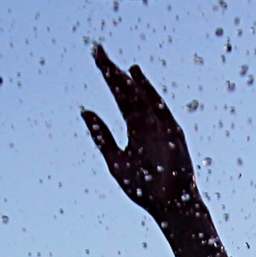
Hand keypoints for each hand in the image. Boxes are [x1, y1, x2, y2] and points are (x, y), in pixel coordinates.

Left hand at [79, 43, 228, 256]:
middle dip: (113, 72)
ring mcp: (159, 125)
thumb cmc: (142, 187)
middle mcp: (146, 122)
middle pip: (128, 91)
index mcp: (134, 128)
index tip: (97, 56)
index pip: (120, 96)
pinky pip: (157, 107)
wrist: (167, 205)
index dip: (109, 76)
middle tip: (98, 51)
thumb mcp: (115, 160)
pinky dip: (146, 91)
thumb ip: (101, 136)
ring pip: (140, 96)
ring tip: (112, 62)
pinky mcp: (171, 131)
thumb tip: (85, 110)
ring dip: (127, 79)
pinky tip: (135, 77)